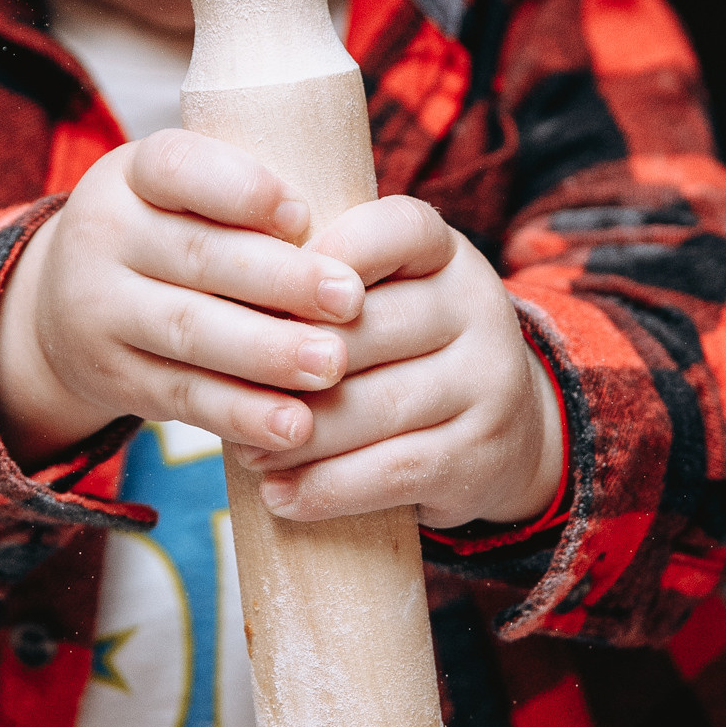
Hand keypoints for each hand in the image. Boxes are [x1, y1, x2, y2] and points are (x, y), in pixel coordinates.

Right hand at [0, 131, 366, 464]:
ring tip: (332, 366)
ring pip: (189, 330)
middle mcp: (104, 235)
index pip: (179, 168)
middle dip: (280, 281)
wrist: (63, 306)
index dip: (242, 190)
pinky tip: (293, 426)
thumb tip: (359, 230)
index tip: (304, 214)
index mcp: (134, 174)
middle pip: (197, 256)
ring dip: (267, 354)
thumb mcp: (188, 198)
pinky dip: (241, 414)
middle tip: (350, 301)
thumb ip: (252, 203)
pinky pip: (182, 397)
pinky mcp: (113, 376)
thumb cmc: (170, 236)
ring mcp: (98, 310)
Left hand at [253, 195, 565, 533]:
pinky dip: (327, 488)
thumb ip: (321, 290)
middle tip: (225, 392)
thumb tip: (221, 306)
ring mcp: (489, 382)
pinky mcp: (482, 453)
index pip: (396, 230)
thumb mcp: (384, 300)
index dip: (329, 257)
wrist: (505, 434)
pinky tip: (282, 496)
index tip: (265, 295)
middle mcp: (478, 307)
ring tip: (245, 454)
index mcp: (446, 254)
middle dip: (285, 365)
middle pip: (366, 329)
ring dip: (296, 437)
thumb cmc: (406, 355)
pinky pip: (392, 471)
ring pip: (373, 406)